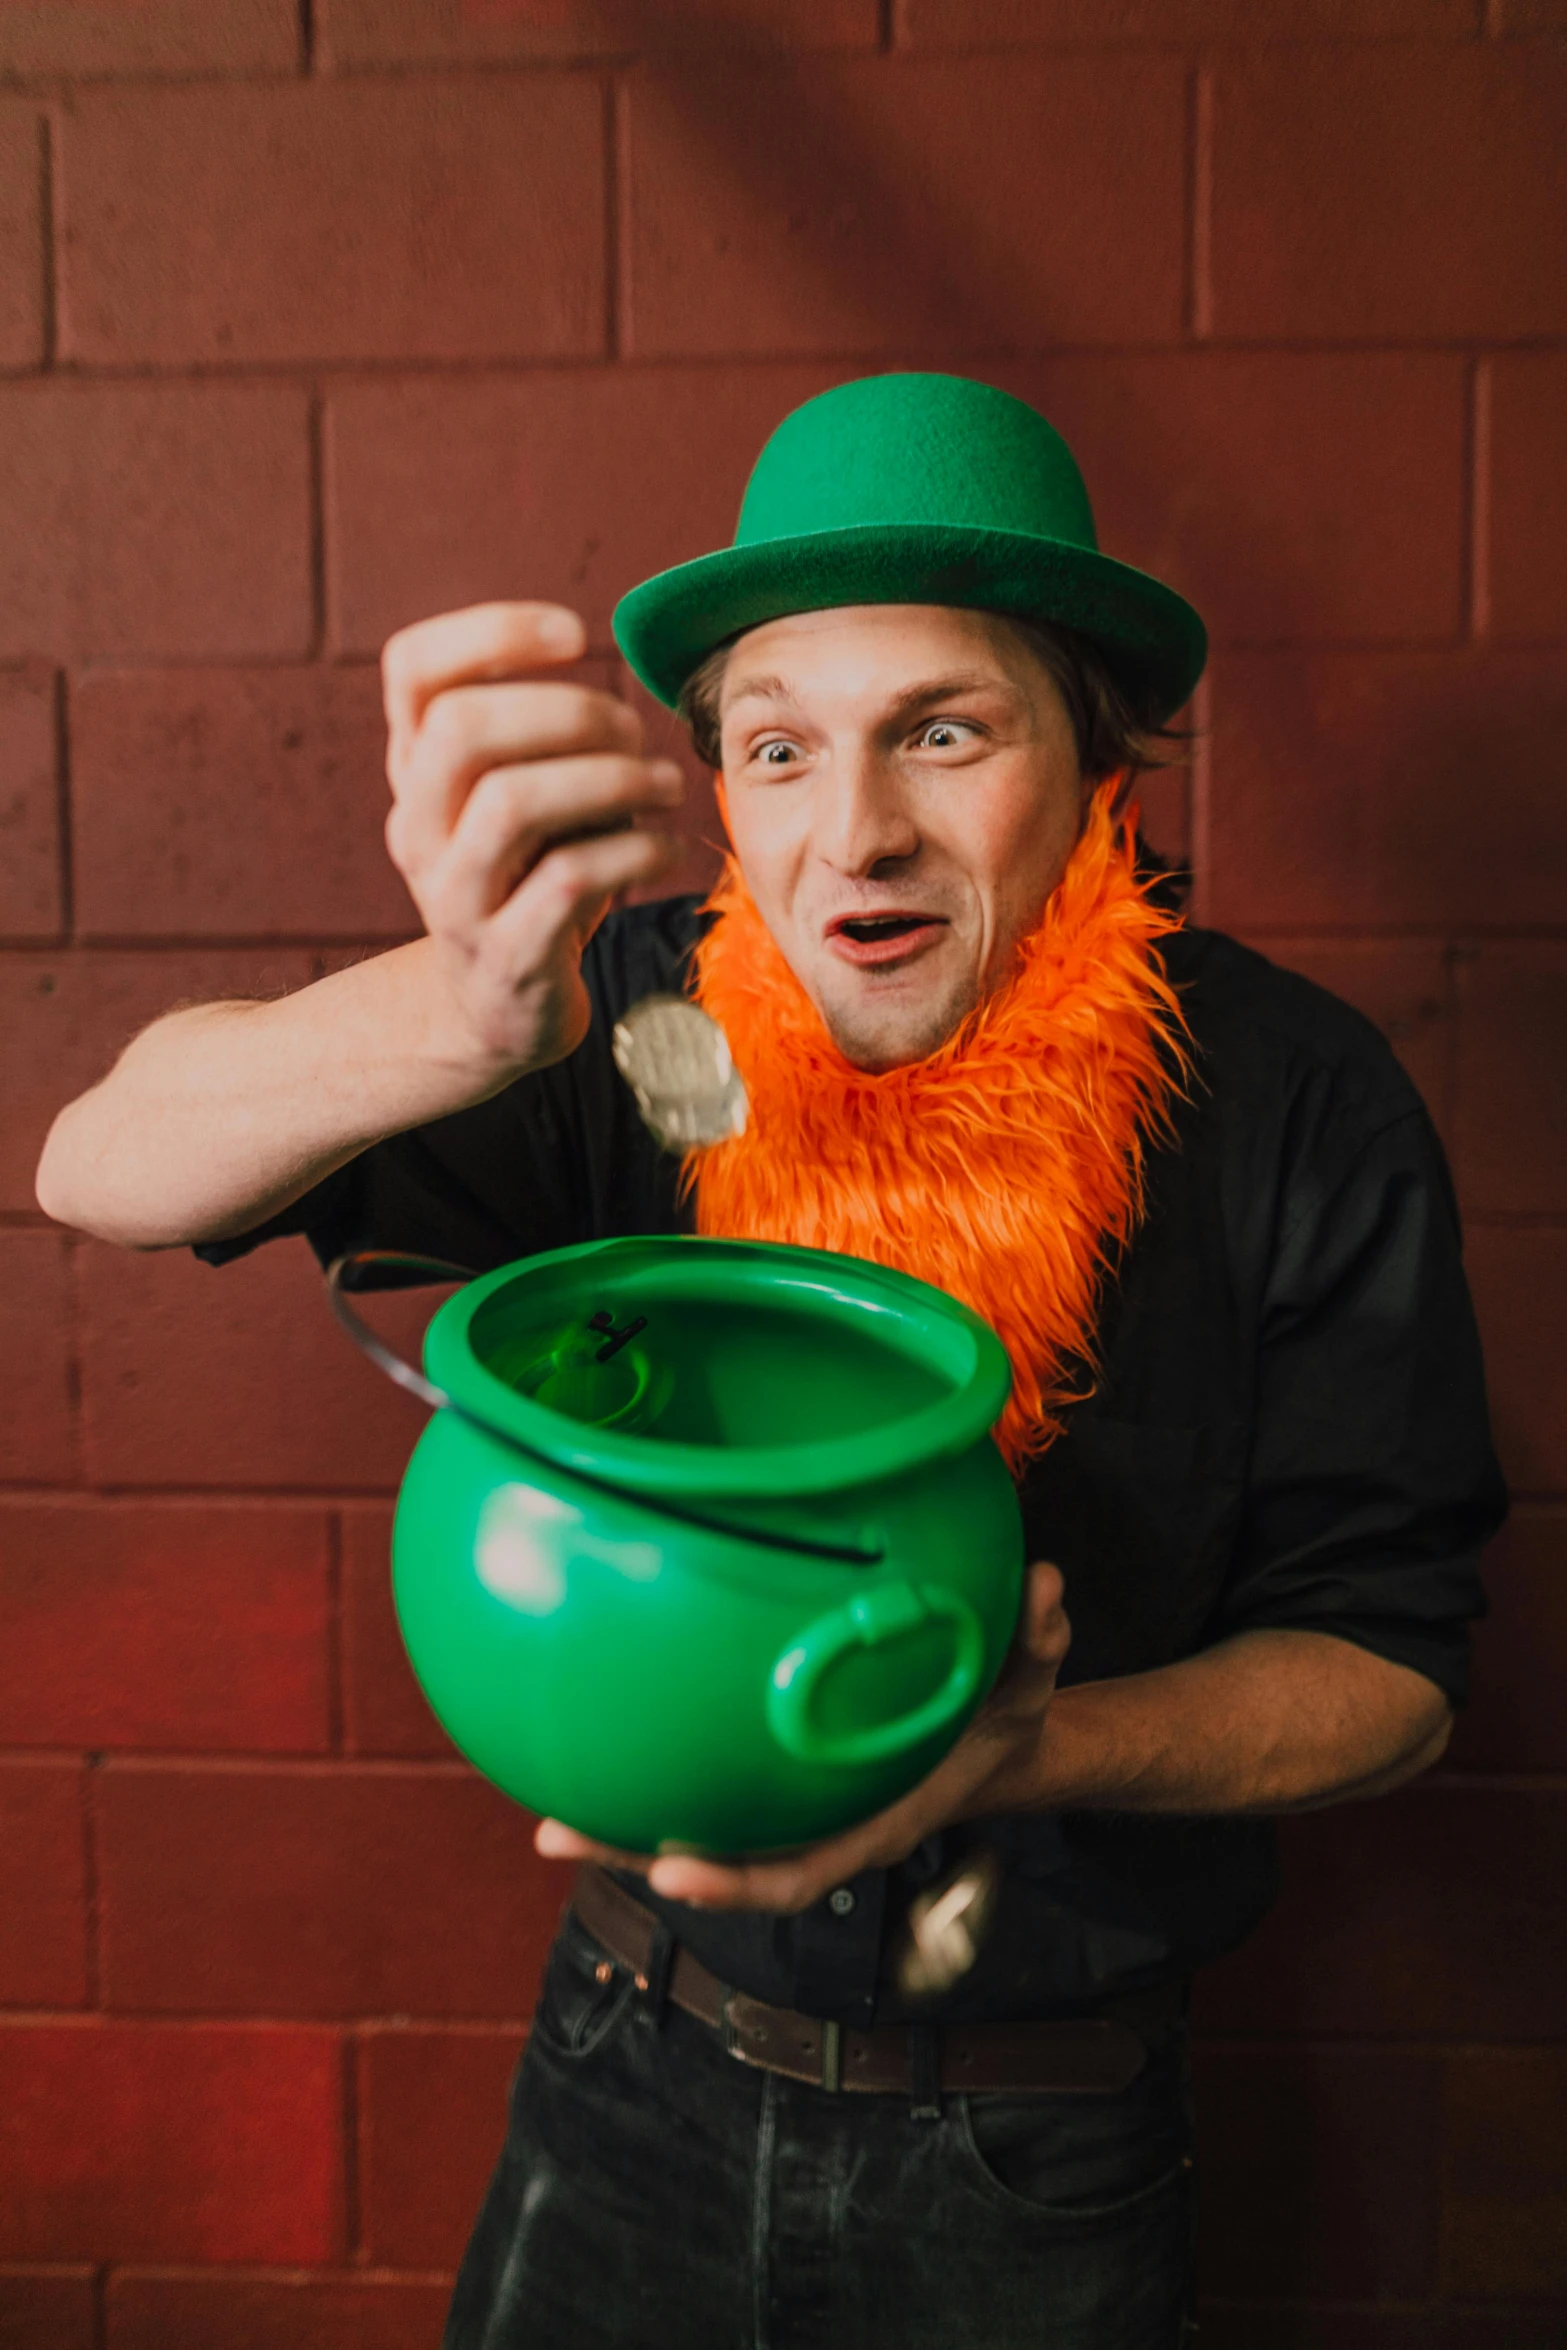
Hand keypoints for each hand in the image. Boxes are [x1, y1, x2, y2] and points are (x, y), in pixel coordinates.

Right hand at [380, 601, 686, 1080]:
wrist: (497, 1012)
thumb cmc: (529, 878)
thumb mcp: (518, 795)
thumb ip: (539, 733)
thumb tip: (632, 658)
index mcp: (415, 769)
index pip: (412, 668)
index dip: (492, 630)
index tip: (576, 634)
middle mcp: (417, 826)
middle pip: (461, 727)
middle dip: (568, 711)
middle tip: (634, 731)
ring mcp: (453, 896)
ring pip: (512, 801)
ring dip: (611, 778)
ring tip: (667, 784)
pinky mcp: (506, 956)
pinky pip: (569, 880)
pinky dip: (635, 850)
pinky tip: (666, 848)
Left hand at [535, 1561, 1070, 1912]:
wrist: (992, 1740)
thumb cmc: (1004, 1714)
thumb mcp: (1032, 1680)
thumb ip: (1039, 1638)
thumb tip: (1047, 1583)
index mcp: (871, 1824)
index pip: (793, 1874)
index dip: (731, 1884)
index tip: (671, 1871)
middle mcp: (819, 1829)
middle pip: (716, 1867)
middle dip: (633, 1858)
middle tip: (556, 1834)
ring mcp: (789, 1812)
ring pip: (694, 1834)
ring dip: (620, 1830)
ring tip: (544, 1812)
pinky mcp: (772, 1783)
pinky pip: (704, 1786)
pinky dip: (651, 1778)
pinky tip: (595, 1739)